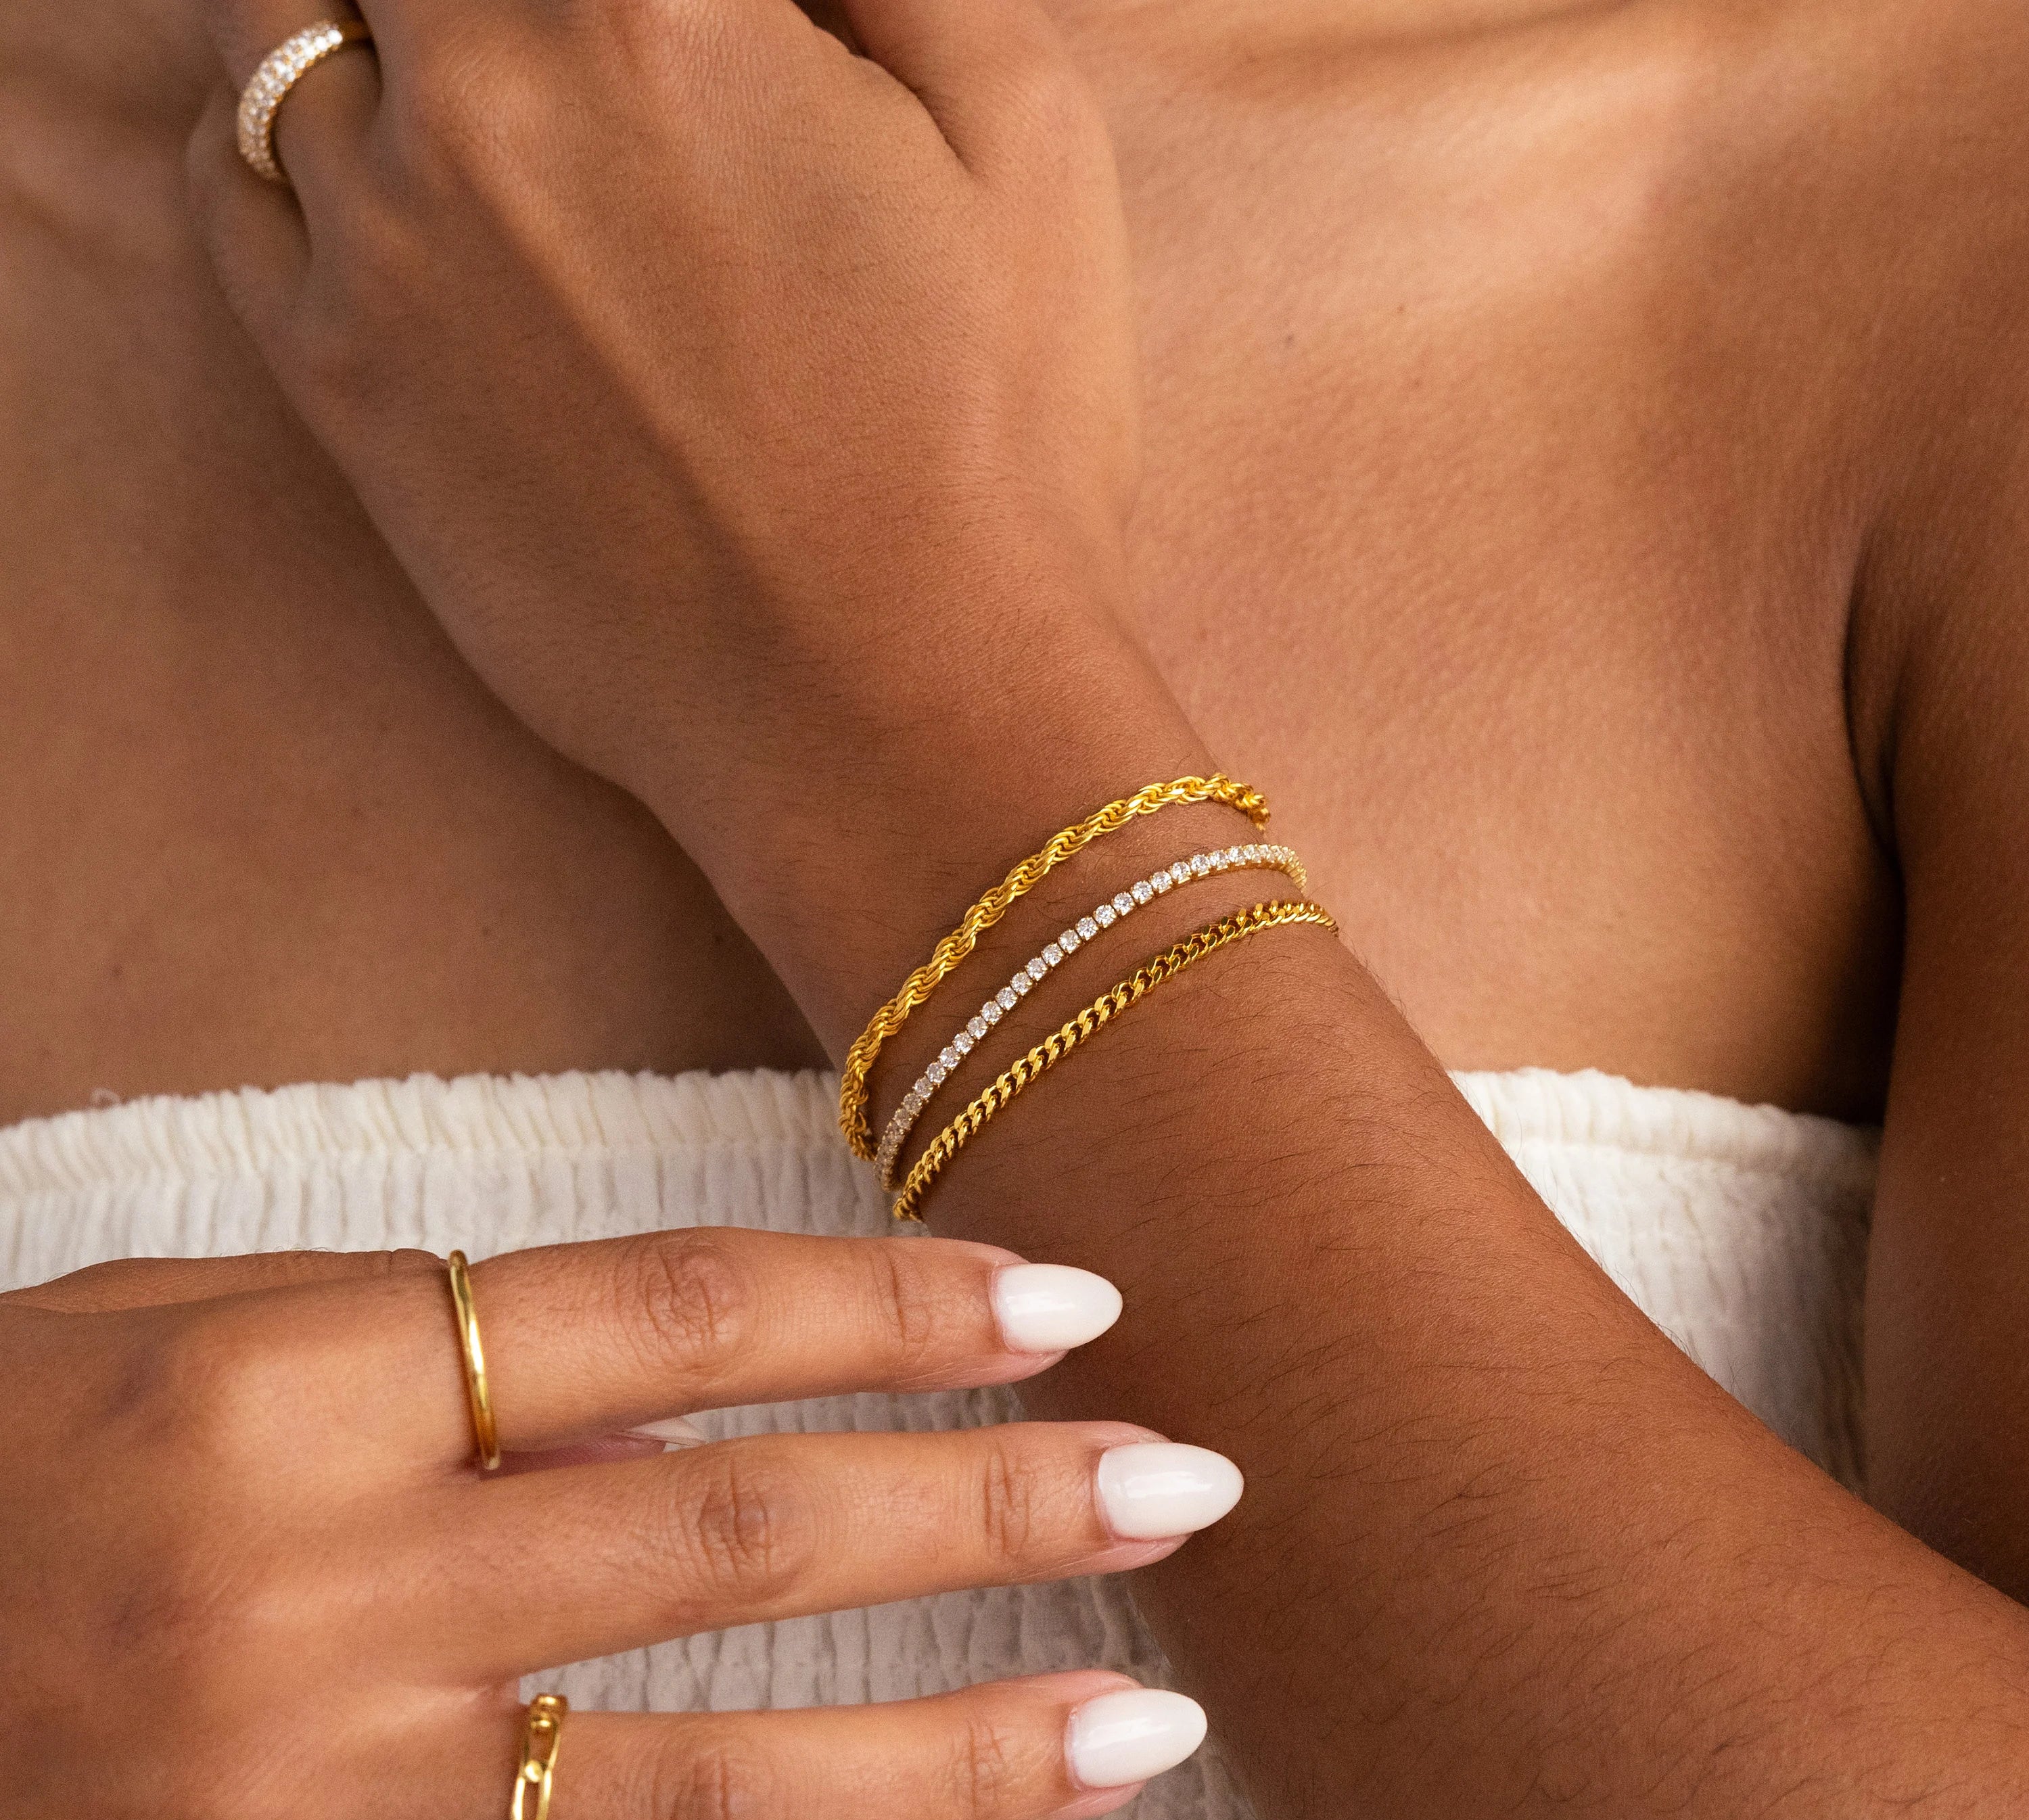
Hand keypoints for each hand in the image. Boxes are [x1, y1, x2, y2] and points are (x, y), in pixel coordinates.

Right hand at [3, 1233, 1237, 1819]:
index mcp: (292, 1392)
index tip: (1074, 1301)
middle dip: (993, 1505)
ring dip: (957, 1761)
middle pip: (739, 1542)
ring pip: (701, 1802)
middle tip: (1190, 1489)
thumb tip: (710, 1413)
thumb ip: (449, 1365)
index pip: (680, 1318)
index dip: (898, 1300)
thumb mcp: (196, 1343)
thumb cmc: (7, 1477)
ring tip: (1150, 1729)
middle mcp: (308, 1609)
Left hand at [187, 0, 1181, 968]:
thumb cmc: (989, 445)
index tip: (673, 31)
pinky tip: (361, 152)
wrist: (887, 713)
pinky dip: (269, 124)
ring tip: (461, 72)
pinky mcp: (341, 385)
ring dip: (373, 19)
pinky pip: (227, 178)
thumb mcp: (1029, 139)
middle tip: (566, 56)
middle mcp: (483, 88)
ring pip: (275, 12)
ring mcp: (385, 241)